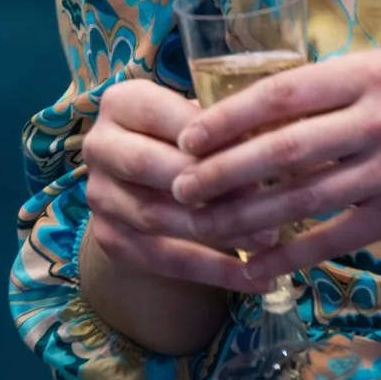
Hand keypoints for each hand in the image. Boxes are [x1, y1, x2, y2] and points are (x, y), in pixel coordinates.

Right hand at [86, 78, 272, 292]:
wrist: (149, 169)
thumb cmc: (193, 131)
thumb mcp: (206, 115)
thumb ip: (230, 124)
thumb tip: (282, 138)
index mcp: (123, 102)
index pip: (167, 118)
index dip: (213, 138)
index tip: (262, 153)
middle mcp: (100, 146)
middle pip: (151, 168)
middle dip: (210, 186)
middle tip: (268, 201)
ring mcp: (99, 196)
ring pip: (157, 218)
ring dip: (216, 232)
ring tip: (269, 241)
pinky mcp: (108, 238)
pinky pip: (162, 260)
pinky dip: (211, 270)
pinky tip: (253, 277)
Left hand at [170, 47, 380, 285]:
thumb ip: (347, 79)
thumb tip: (273, 97)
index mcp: (375, 73)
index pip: (284, 93)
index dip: (230, 115)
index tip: (191, 132)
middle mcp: (380, 120)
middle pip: (282, 150)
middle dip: (222, 170)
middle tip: (180, 184)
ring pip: (301, 199)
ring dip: (244, 215)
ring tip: (203, 224)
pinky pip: (334, 237)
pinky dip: (290, 254)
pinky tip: (256, 265)